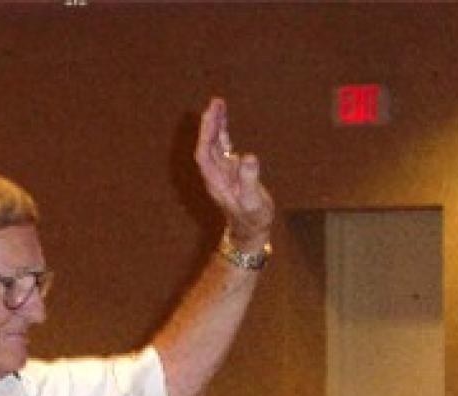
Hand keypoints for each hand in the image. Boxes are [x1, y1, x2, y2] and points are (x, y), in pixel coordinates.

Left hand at [194, 98, 273, 246]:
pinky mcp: (229, 170)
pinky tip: (223, 120)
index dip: (207, 135)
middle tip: (215, 102)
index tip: (212, 117)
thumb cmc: (253, 218)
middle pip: (207, 145)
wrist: (250, 231)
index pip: (204, 154)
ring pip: (213, 144)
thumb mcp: (253, 201)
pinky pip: (222, 148)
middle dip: (209, 124)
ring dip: (215, 125)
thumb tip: (248, 157)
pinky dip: (222, 133)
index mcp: (216, 181)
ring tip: (218, 103)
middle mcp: (215, 174)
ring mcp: (221, 172)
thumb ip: (249, 180)